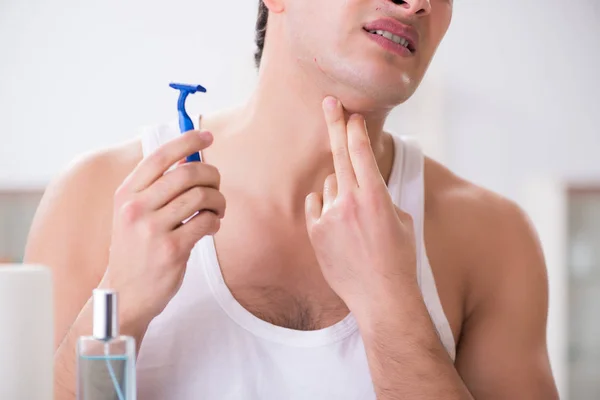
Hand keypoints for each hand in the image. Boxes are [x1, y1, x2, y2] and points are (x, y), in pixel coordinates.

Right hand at [101, 130, 225, 327]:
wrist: (126, 293)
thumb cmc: (136, 249)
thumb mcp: (133, 214)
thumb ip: (156, 188)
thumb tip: (192, 158)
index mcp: (127, 194)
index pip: (160, 156)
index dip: (188, 140)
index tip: (207, 136)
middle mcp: (137, 208)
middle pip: (187, 173)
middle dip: (211, 175)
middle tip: (216, 186)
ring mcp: (153, 229)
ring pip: (201, 196)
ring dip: (218, 200)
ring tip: (216, 210)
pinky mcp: (171, 249)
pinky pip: (206, 222)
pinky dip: (215, 221)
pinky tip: (210, 227)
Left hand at [305, 96, 416, 315]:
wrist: (381, 296)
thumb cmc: (398, 259)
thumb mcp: (401, 221)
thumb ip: (381, 197)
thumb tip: (365, 185)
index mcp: (376, 196)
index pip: (362, 152)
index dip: (355, 129)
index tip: (351, 113)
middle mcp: (350, 201)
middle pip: (339, 155)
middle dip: (335, 125)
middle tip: (328, 102)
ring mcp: (329, 216)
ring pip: (329, 187)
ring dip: (338, 193)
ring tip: (353, 223)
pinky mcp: (315, 231)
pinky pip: (316, 205)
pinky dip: (324, 208)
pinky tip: (336, 227)